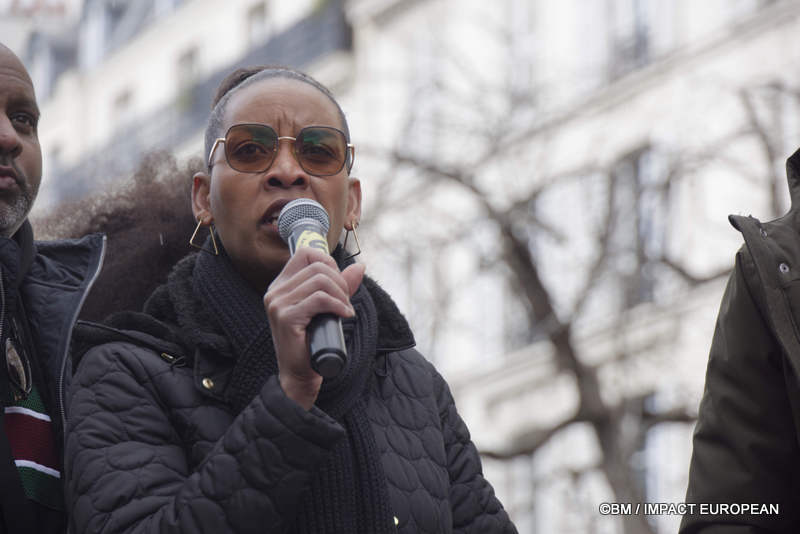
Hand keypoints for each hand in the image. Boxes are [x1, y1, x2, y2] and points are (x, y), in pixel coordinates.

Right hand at [264, 248, 364, 409]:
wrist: (300, 374)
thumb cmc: (312, 341)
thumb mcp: (326, 307)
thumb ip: (340, 285)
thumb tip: (360, 266)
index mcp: (281, 285)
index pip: (305, 253)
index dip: (328, 262)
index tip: (339, 284)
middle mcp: (275, 291)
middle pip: (317, 266)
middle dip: (340, 282)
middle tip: (345, 303)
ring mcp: (278, 304)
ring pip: (321, 281)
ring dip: (341, 295)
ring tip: (345, 311)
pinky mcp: (286, 317)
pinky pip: (320, 299)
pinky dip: (338, 305)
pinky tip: (344, 316)